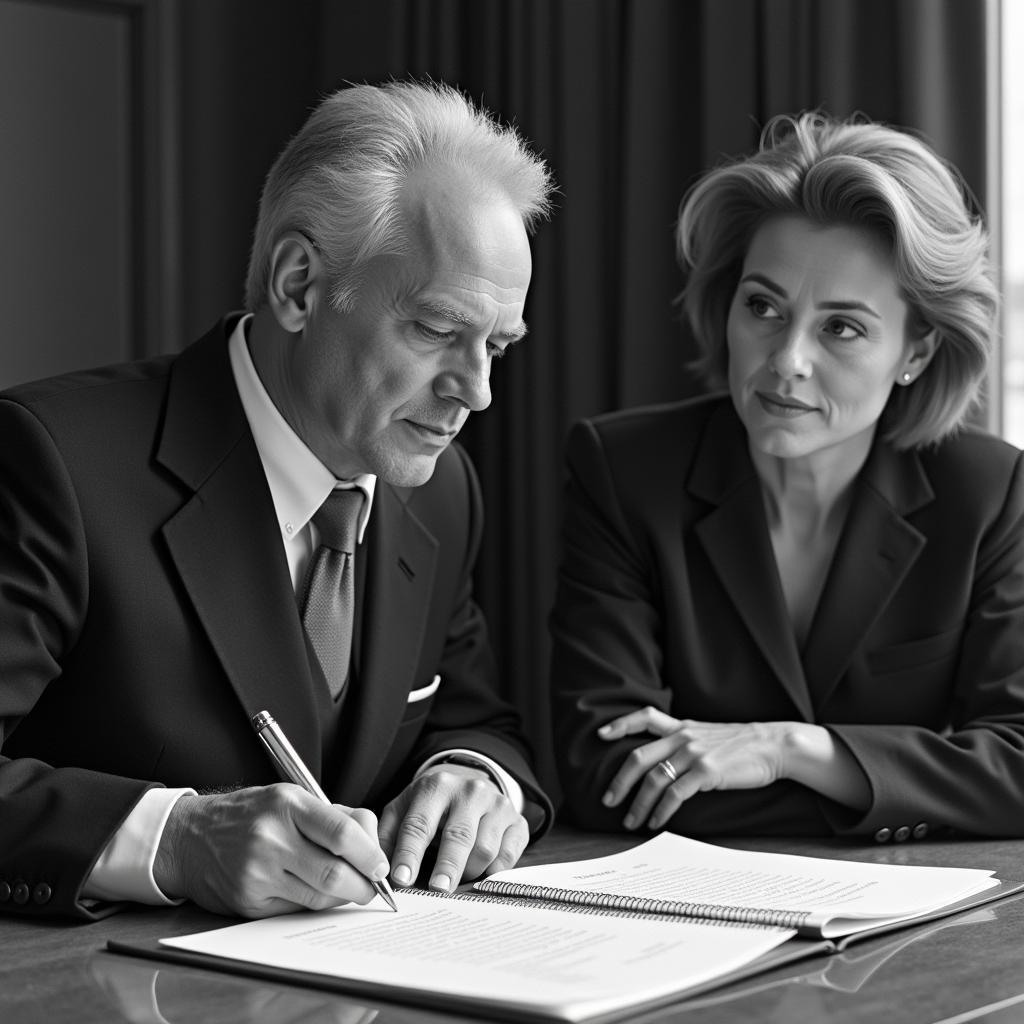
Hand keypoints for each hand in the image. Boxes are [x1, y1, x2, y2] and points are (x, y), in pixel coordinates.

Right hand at [153, 785, 389, 916]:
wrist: (191, 837)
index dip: (370, 854)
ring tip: (349, 889)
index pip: (341, 832)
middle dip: (363, 886)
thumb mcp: (290, 798)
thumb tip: (374, 845)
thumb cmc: (252, 814)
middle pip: (334, 873)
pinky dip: (314, 905)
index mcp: (287, 804)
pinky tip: (315, 893)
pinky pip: (296, 910)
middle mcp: (271, 838)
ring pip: (318, 897)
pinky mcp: (248, 902)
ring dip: (343, 898)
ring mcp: (257, 873)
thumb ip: (334, 817)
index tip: (381, 866)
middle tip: (373, 887)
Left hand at [378, 764, 528, 892]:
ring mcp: (497, 804)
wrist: (470, 783)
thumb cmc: (431, 805)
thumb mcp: (403, 808)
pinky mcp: (517, 821)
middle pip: (458, 835)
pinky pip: (508, 855)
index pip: (420, 824)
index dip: (409, 854)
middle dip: (446, 866)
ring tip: (455, 880)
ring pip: (485, 848)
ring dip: (468, 871)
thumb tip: (377, 870)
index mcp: (436, 786)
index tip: (401, 880)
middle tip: (437, 890)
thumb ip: (386, 836)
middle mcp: (470, 791)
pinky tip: (481, 875)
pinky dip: (494, 872)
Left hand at [599, 707, 787, 830]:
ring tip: (631, 821)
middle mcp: (683, 737)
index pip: (644, 716)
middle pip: (638, 757)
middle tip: (607, 800)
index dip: (620, 724)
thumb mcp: (709, 734)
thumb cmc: (743, 745)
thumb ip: (686, 741)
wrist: (774, 745)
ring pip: (653, 779)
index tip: (601, 735)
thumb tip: (665, 760)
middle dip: (619, 781)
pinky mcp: (707, 771)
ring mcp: (694, 753)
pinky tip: (656, 822)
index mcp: (682, 726)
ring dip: (638, 804)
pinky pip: (675, 794)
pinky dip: (661, 811)